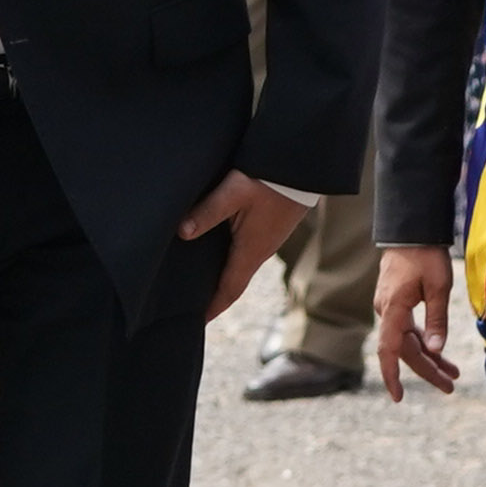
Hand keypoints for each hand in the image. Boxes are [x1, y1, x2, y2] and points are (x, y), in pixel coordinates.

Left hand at [183, 171, 297, 320]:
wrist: (303, 165)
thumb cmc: (270, 178)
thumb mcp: (235, 192)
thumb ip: (208, 211)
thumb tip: (182, 233)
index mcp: (252, 250)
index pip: (230, 289)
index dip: (213, 307)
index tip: (197, 322)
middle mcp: (261, 251)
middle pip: (234, 282)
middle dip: (215, 297)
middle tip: (192, 306)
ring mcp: (267, 240)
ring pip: (241, 266)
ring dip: (223, 278)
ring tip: (202, 282)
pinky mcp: (269, 228)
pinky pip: (246, 251)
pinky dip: (230, 260)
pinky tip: (217, 251)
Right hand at [372, 242, 461, 399]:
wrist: (412, 229)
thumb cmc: (426, 255)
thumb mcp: (439, 287)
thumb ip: (437, 320)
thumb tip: (435, 350)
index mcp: (393, 309)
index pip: (389, 350)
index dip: (392, 376)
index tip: (399, 397)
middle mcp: (387, 311)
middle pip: (406, 350)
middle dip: (428, 370)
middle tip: (451, 386)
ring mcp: (390, 307)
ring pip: (409, 341)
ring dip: (429, 358)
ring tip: (452, 375)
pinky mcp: (396, 303)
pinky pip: (408, 330)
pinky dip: (425, 342)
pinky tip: (438, 353)